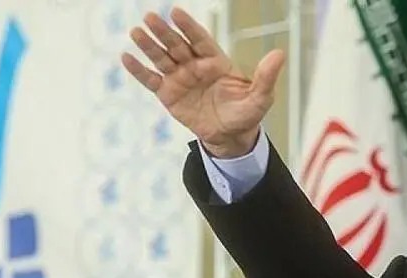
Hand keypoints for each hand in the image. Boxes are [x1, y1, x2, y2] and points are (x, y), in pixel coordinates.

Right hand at [121, 7, 284, 157]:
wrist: (231, 136)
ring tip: (136, 32)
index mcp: (215, 60)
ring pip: (162, 58)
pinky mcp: (168, 94)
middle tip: (151, 17)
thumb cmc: (246, 114)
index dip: (188, 26)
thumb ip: (266, 77)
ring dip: (149, 46)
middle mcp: (195, 65)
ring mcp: (180, 78)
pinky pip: (151, 80)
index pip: (200, 39)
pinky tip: (126, 57)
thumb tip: (279, 54)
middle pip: (177, 45)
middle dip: (164, 32)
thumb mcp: (260, 97)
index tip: (176, 12)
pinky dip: (139, 70)